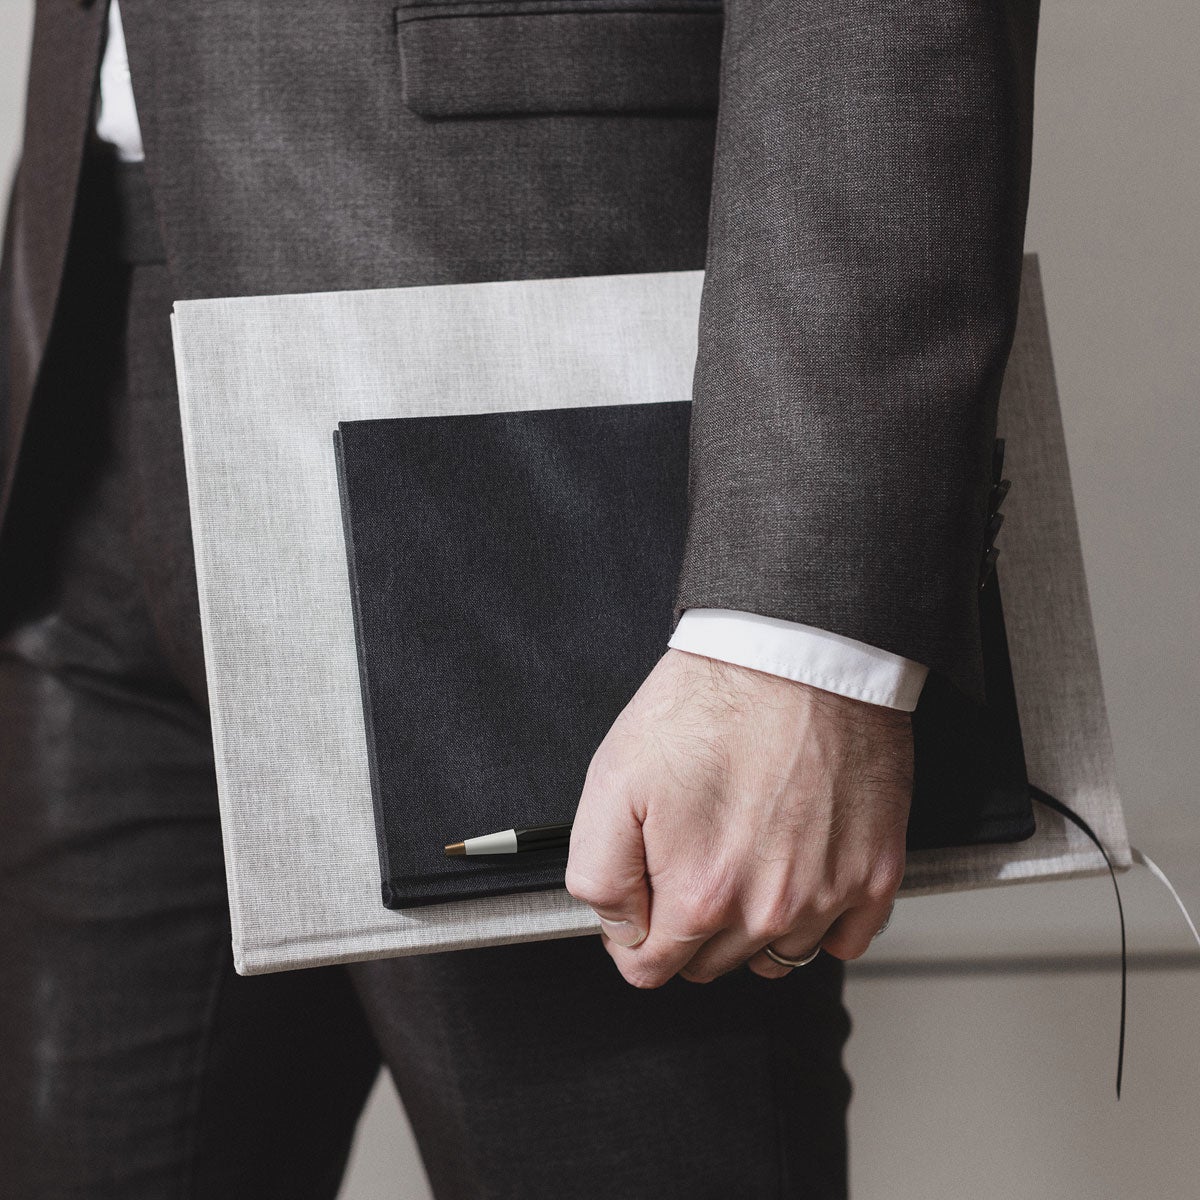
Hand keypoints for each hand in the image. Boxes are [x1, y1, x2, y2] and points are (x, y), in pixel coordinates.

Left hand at [565, 648, 912, 986]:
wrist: (797, 651)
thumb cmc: (712, 702)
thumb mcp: (613, 778)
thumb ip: (600, 874)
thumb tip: (617, 929)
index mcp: (702, 893)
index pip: (650, 968)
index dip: (634, 929)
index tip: (644, 890)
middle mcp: (771, 909)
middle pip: (711, 964)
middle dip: (689, 924)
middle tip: (692, 851)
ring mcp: (830, 894)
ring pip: (776, 956)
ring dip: (753, 923)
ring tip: (746, 850)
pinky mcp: (877, 871)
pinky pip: (845, 939)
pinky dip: (821, 918)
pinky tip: (799, 866)